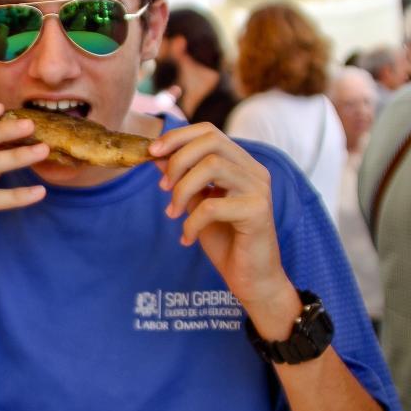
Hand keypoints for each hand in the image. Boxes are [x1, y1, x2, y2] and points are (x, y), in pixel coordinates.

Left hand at [150, 123, 296, 321]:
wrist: (251, 279)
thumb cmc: (226, 241)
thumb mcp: (197, 205)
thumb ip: (183, 180)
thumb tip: (157, 156)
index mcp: (241, 164)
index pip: (209, 132)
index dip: (177, 137)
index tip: (152, 152)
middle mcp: (254, 171)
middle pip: (211, 141)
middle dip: (178, 160)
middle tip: (163, 188)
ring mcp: (259, 189)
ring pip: (212, 166)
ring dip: (182, 190)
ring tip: (172, 214)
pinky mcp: (258, 211)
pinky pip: (213, 205)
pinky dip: (191, 222)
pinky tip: (186, 238)